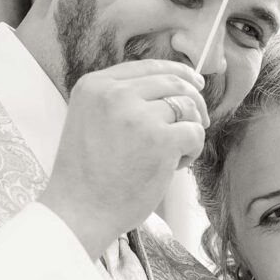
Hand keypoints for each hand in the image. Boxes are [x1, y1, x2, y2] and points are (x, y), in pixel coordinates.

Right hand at [39, 59, 206, 257]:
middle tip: (200, 121)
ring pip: (187, 106)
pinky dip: (193, 149)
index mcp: (94, 85)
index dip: (178, 73)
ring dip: (191, 129)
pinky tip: (176, 166)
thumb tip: (174, 87)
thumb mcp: (90, 119)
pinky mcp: (159, 140)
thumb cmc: (88, 175)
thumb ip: (120, 100)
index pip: (148, 67)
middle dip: (194, 101)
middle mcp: (114, 94)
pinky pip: (194, 132)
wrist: (79, 212)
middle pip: (173, 83)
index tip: (195, 83)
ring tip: (175, 154)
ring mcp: (137, 116)